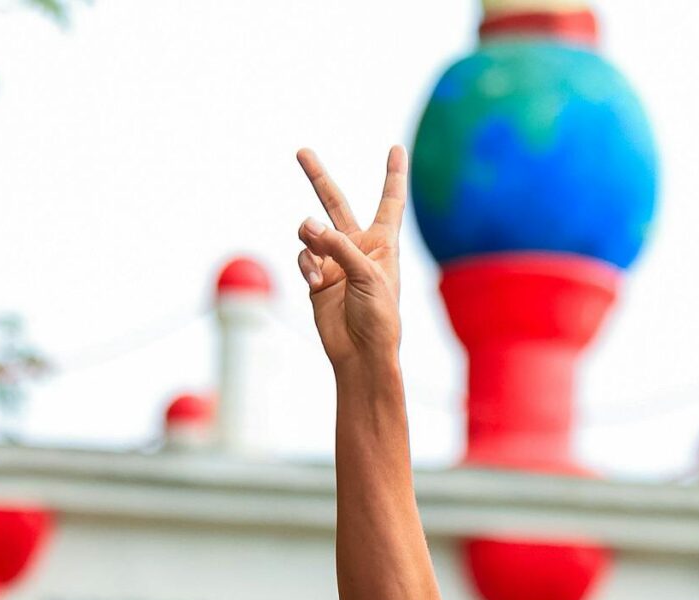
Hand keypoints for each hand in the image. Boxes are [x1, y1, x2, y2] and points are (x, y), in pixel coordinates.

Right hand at [294, 145, 407, 372]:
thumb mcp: (367, 275)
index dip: (394, 174)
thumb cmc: (378, 316)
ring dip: (310, 238)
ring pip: (311, 232)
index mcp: (383, 243)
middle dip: (318, 178)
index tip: (397, 149)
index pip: (390, 201)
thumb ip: (337, 245)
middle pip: (336, 203)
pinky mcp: (317, 277)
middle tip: (302, 152)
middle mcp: (358, 247)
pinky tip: (316, 282)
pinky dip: (307, 266)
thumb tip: (306, 224)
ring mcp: (334, 261)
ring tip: (316, 256)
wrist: (360, 353)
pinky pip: (304, 258)